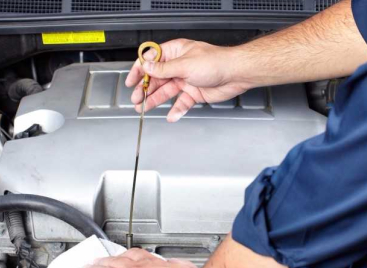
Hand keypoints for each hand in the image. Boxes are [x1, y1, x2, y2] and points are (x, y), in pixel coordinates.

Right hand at [125, 39, 251, 121]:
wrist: (235, 74)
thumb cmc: (215, 62)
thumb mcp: (185, 64)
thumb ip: (164, 69)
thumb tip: (147, 67)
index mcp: (175, 52)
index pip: (152, 60)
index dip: (140, 70)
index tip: (131, 80)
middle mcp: (179, 65)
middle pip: (157, 78)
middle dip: (145, 89)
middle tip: (136, 99)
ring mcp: (186, 79)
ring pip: (166, 91)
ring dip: (155, 100)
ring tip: (144, 108)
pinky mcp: (194, 92)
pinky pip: (181, 102)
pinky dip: (176, 110)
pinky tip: (170, 115)